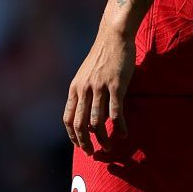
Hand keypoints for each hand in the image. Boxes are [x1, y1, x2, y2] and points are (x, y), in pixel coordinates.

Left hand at [64, 24, 134, 153]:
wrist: (113, 37)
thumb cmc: (101, 57)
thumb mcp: (85, 75)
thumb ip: (84, 92)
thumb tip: (86, 114)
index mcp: (75, 88)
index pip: (68, 118)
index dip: (73, 136)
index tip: (80, 146)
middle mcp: (84, 89)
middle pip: (80, 124)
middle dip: (85, 143)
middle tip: (93, 154)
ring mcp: (99, 88)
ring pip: (97, 121)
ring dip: (103, 138)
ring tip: (110, 147)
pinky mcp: (115, 85)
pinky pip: (115, 112)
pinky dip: (119, 126)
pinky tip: (124, 133)